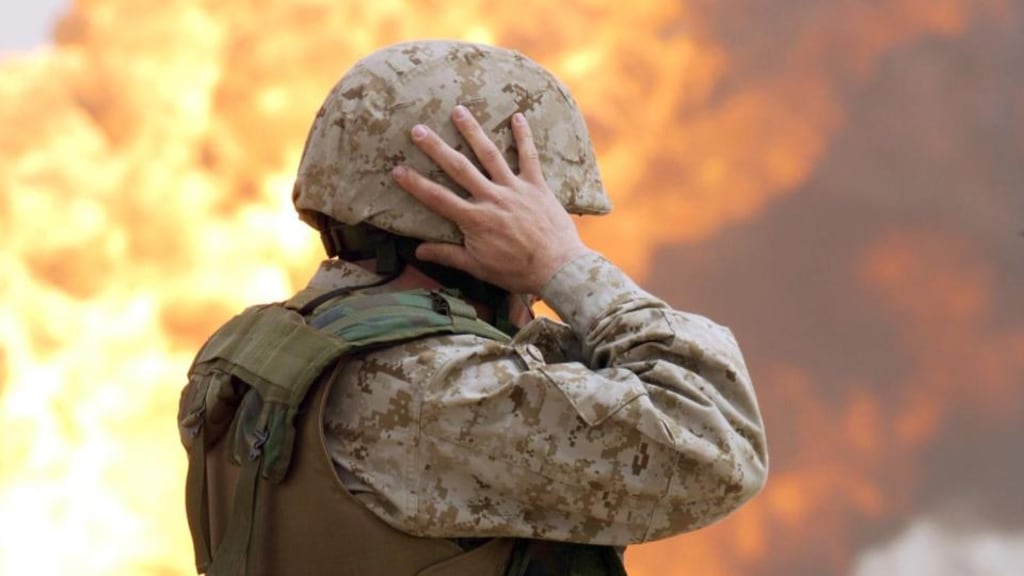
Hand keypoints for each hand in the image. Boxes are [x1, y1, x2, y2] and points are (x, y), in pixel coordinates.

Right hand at [391, 106, 589, 294]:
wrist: (558, 268)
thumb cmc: (517, 272)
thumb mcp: (478, 267)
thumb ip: (447, 255)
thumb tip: (418, 250)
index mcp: (475, 220)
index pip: (438, 198)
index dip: (416, 184)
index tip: (397, 169)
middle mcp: (492, 198)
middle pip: (459, 168)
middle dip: (436, 148)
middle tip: (418, 129)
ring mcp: (515, 188)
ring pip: (490, 154)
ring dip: (473, 131)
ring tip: (458, 110)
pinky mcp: (537, 185)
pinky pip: (529, 156)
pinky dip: (523, 136)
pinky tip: (517, 116)